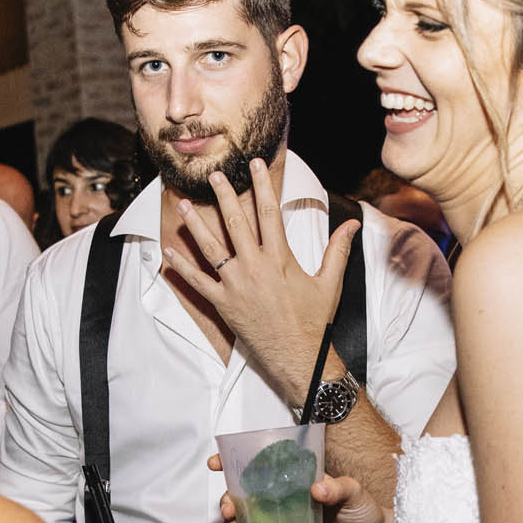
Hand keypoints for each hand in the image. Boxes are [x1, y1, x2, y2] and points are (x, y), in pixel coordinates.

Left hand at [163, 158, 358, 406]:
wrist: (300, 357)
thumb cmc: (314, 321)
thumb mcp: (330, 283)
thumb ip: (337, 250)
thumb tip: (352, 224)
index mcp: (280, 259)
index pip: (269, 213)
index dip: (261, 186)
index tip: (254, 165)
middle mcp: (255, 267)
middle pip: (236, 223)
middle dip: (224, 195)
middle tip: (214, 175)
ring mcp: (236, 285)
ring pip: (211, 247)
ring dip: (197, 224)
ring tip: (183, 204)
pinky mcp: (223, 304)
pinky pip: (198, 282)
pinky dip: (182, 267)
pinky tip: (170, 252)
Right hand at [212, 456, 393, 522]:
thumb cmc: (364, 512)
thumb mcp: (354, 492)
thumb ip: (338, 488)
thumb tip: (318, 488)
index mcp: (296, 480)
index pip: (262, 467)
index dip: (235, 463)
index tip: (217, 463)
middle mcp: (284, 499)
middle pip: (245, 496)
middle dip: (228, 500)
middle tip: (228, 508)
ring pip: (247, 521)